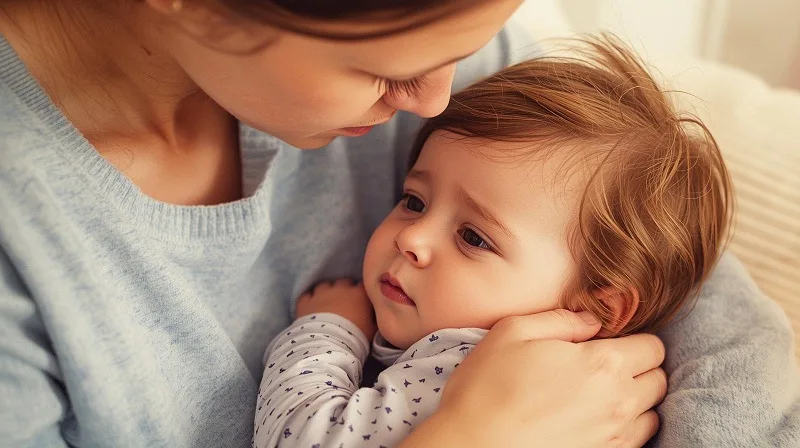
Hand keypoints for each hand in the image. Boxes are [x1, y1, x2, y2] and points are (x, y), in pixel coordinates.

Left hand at [296, 279, 376, 340]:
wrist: (328, 345)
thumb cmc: (355, 337)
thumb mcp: (372, 329)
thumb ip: (373, 317)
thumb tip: (375, 314)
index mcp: (359, 293)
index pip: (364, 285)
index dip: (363, 293)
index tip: (363, 302)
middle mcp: (340, 288)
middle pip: (344, 282)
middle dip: (345, 290)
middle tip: (346, 303)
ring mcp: (320, 293)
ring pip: (325, 286)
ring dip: (327, 292)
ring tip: (327, 304)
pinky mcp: (305, 301)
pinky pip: (307, 296)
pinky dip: (310, 300)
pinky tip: (311, 307)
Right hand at [401, 310, 665, 447]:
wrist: (471, 446)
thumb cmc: (486, 387)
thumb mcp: (513, 330)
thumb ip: (562, 318)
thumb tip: (592, 318)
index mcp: (602, 363)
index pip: (653, 346)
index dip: (634, 339)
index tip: (609, 342)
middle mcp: (618, 402)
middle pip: (658, 380)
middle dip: (638, 367)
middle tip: (604, 366)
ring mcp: (614, 437)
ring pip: (651, 413)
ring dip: (634, 400)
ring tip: (598, 395)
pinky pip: (636, 441)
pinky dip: (624, 428)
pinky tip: (591, 420)